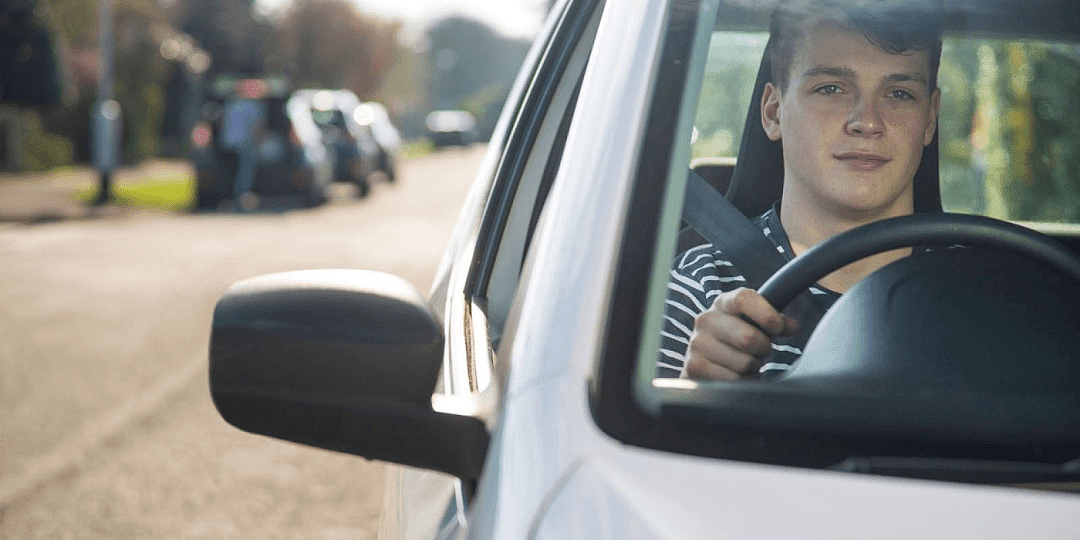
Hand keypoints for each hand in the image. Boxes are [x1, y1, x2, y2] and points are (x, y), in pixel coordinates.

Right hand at [682, 288, 799, 380]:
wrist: (705, 359)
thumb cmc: (735, 338)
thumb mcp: (753, 323)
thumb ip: (775, 321)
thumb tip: (792, 327)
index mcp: (723, 303)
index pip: (744, 299)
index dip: (766, 314)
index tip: (778, 328)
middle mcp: (706, 319)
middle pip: (748, 337)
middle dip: (762, 349)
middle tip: (760, 350)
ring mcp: (697, 343)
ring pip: (743, 362)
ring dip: (752, 367)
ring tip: (744, 362)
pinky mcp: (694, 366)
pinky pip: (733, 379)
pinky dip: (741, 381)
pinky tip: (734, 374)